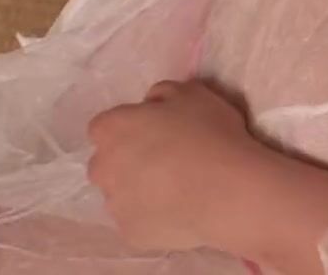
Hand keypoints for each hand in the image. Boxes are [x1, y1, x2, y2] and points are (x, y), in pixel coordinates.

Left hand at [87, 79, 270, 254]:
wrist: (225, 191)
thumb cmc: (210, 134)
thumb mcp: (194, 94)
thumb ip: (163, 94)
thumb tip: (151, 105)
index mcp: (112, 129)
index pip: (106, 126)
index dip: (132, 127)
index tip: (157, 131)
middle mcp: (102, 167)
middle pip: (107, 162)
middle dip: (128, 161)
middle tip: (167, 161)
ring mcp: (114, 204)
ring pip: (121, 194)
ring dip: (140, 190)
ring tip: (179, 189)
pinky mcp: (129, 232)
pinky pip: (138, 221)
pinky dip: (154, 216)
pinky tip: (183, 209)